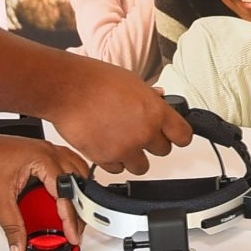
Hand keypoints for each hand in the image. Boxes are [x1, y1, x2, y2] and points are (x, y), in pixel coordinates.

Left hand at [0, 127, 91, 250]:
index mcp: (42, 159)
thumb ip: (13, 228)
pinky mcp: (38, 151)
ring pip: (74, 171)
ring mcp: (44, 149)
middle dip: (79, 208)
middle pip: (76, 182)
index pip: (65, 193)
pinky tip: (65, 194)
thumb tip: (19, 247)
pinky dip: (68, 182)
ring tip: (76, 216)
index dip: (70, 218)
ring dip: (78, 193)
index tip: (71, 236)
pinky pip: (64, 165)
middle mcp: (47, 151)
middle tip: (76, 230)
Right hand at [44, 57, 192, 175]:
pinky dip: (113, 161)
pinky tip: (106, 144)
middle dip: (153, 144)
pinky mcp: (106, 158)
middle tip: (140, 132)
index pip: (183, 135)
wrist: (67, 89)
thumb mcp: (132, 81)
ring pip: (142, 166)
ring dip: (134, 156)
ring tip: (121, 140)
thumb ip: (149, 98)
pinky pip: (117, 169)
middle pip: (164, 151)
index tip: (176, 137)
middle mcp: (144, 132)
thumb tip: (159, 101)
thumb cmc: (95, 80)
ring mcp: (125, 148)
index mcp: (155, 111)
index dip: (180, 136)